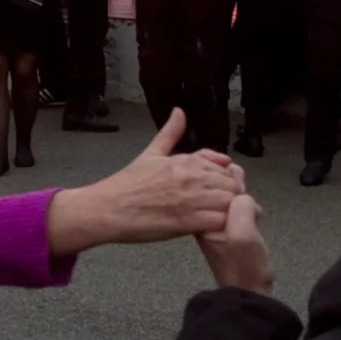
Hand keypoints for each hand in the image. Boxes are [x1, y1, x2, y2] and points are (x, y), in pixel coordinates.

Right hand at [45, 109, 248, 254]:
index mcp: (188, 160)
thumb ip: (170, 133)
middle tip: (218, 209)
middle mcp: (193, 176)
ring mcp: (192, 199)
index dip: (225, 181)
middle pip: (232, 186)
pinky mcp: (188, 222)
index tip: (214, 191)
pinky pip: (219, 222)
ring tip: (214, 219)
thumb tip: (179, 110)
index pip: (226, 167)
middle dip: (231, 198)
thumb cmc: (127, 184)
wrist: (108, 208)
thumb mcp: (151, 153)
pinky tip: (208, 229)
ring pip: (230, 204)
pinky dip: (220, 227)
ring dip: (228, 213)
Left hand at [194, 192, 273, 294]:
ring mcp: (217, 223)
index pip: (209, 182)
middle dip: (236, 186)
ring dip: (243, 197)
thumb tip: (243, 197)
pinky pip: (236, 207)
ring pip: (229, 194)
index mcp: (202, 217)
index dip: (229, 179)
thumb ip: (241, 207)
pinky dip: (247, 207)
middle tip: (247, 203)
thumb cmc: (245, 267)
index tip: (241, 189)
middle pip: (218, 184)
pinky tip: (254, 216)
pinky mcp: (229, 229)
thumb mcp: (244, 233)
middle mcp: (205, 217)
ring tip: (252, 212)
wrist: (250, 293)